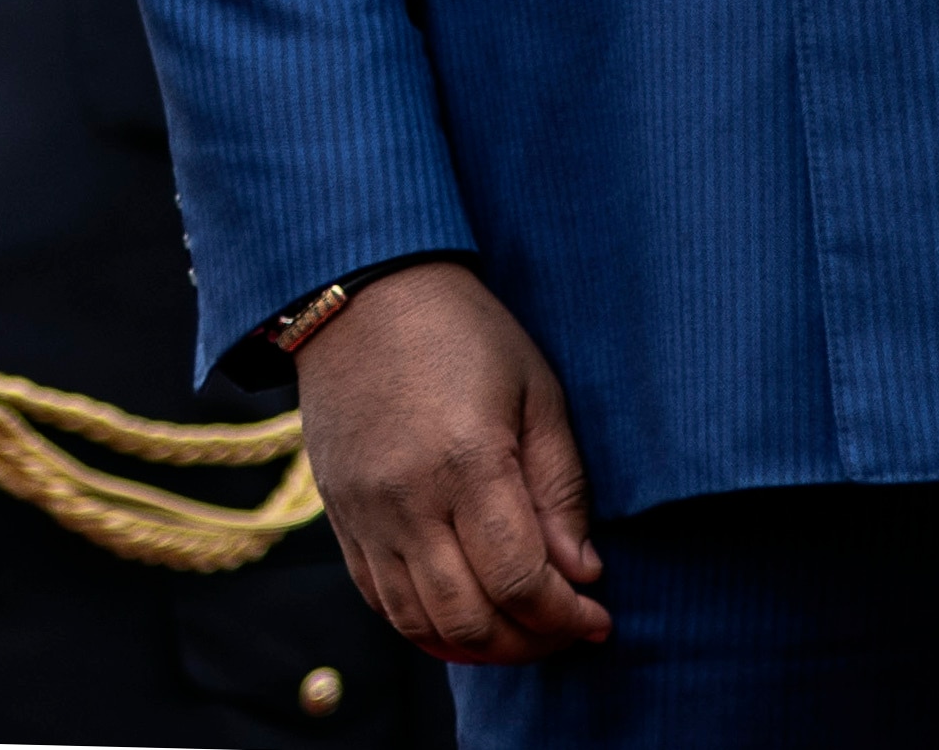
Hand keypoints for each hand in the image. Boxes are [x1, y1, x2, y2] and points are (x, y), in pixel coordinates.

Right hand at [292, 261, 610, 665]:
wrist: (359, 294)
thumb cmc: (463, 332)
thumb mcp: (536, 391)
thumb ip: (561, 487)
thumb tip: (582, 572)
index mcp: (467, 461)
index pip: (521, 581)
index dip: (566, 616)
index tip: (598, 618)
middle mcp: (408, 500)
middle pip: (470, 619)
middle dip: (530, 641)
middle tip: (565, 627)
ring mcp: (365, 514)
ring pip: (420, 624)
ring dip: (478, 645)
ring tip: (520, 627)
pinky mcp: (340, 517)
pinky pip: (379, 600)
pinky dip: (426, 625)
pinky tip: (465, 614)